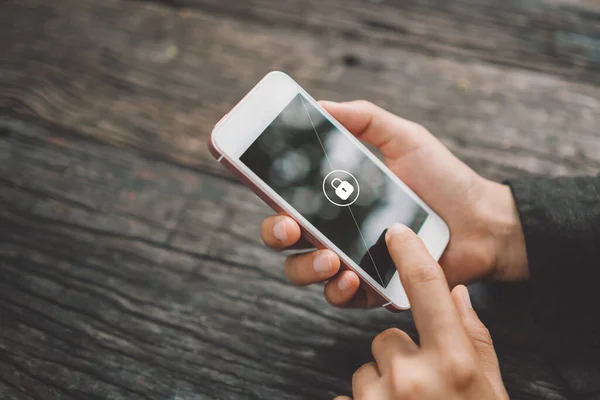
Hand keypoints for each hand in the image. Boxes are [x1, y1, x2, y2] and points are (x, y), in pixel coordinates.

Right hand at [261, 100, 527, 307]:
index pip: (286, 196)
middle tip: (290, 225)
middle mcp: (333, 229)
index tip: (255, 180)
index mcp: (334, 195)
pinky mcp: (370, 288)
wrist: (482, 222)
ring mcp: (349, 260)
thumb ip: (363, 119)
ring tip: (330, 257)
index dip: (265, 192)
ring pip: (302, 271)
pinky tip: (352, 278)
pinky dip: (339, 291)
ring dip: (305, 266)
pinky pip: (339, 296)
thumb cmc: (443, 179)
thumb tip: (319, 104)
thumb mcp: (403, 138)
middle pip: (282, 237)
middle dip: (275, 233)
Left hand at [336, 224, 508, 399]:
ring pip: (367, 369)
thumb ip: (473, 336)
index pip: (426, 288)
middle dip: (400, 355)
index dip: (409, 254)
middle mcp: (411, 378)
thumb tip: (457, 295)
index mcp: (452, 362)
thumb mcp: (488, 384)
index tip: (397, 233)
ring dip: (383, 384)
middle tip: (422, 383)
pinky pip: (348, 397)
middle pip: (386, 339)